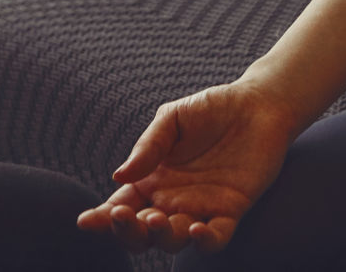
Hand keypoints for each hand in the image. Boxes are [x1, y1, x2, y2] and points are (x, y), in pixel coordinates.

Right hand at [77, 82, 299, 254]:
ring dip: (162, 236)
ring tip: (157, 219)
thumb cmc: (212, 109)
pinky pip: (216, 238)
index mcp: (151, 181)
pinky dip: (205, 242)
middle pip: (141, 233)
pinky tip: (196, 230)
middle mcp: (172, 201)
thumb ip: (149, 146)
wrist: (258, 104)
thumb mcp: (173, 118)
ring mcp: (201, 209)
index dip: (102, 218)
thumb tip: (118, 174)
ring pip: (174, 239)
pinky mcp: (231, 211)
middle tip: (123, 216)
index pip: (121, 207)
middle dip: (128, 231)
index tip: (86, 221)